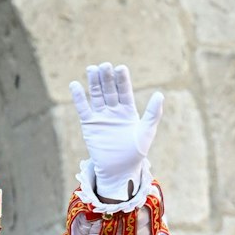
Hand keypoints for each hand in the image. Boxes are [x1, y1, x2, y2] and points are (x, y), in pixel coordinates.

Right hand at [70, 62, 163, 199]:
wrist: (120, 169)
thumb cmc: (136, 152)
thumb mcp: (146, 131)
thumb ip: (153, 113)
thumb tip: (160, 94)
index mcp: (128, 110)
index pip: (124, 91)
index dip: (122, 80)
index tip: (120, 68)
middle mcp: (114, 110)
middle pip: (109, 90)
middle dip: (107, 78)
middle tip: (105, 65)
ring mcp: (101, 116)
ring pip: (96, 95)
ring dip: (94, 82)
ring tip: (92, 68)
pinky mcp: (89, 124)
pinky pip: (83, 108)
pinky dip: (78, 97)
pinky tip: (74, 85)